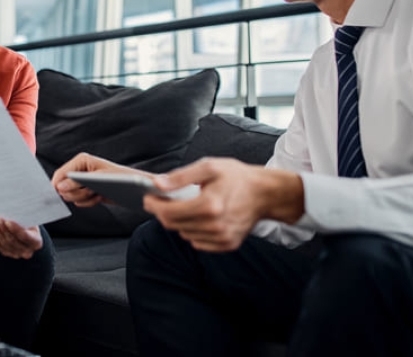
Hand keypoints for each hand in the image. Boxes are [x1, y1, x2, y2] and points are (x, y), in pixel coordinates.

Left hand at [0, 219, 42, 258]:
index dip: (16, 229)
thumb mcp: (30, 220)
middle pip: (13, 241)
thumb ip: (23, 218)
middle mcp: (28, 252)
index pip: (25, 236)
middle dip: (4, 229)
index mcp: (36, 242)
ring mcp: (17, 254)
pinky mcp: (8, 253)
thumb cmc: (29, 223)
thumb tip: (12, 211)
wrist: (26, 231)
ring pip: (5, 244)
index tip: (8, 221)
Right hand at [51, 152, 139, 206]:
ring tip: (96, 193)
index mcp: (81, 161)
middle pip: (62, 187)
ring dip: (83, 198)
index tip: (65, 193)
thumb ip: (77, 182)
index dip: (59, 185)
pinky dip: (88, 202)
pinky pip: (78, 201)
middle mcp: (79, 170)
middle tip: (90, 190)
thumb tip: (60, 187)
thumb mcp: (98, 179)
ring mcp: (82, 181)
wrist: (134, 190)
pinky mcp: (86, 190)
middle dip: (76, 192)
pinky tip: (98, 197)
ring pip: (70, 195)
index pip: (60, 174)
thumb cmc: (121, 178)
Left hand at [142, 158, 303, 251]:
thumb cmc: (236, 177)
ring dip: (179, 221)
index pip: (168, 212)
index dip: (153, 205)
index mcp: (208, 205)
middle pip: (173, 225)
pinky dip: (193, 231)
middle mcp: (214, 225)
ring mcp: (221, 238)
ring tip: (185, 205)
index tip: (147, 198)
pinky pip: (198, 242)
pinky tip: (199, 217)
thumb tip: (157, 184)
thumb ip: (180, 177)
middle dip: (163, 212)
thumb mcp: (208, 167)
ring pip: (184, 234)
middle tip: (161, 200)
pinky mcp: (227, 244)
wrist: (265, 193)